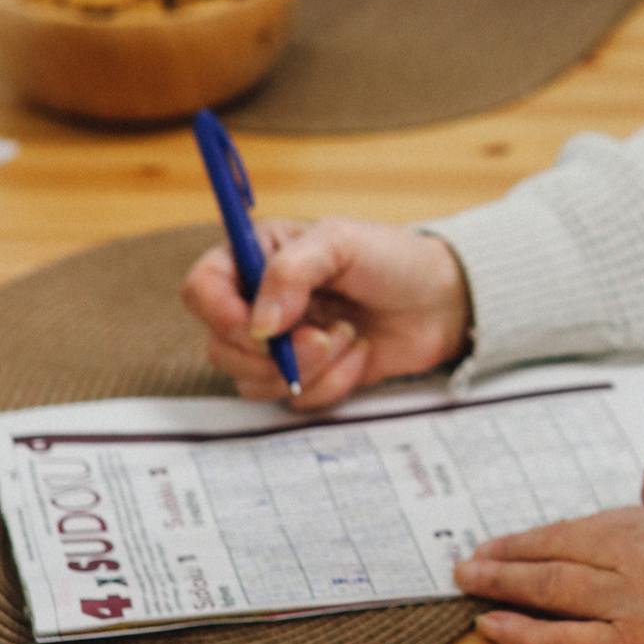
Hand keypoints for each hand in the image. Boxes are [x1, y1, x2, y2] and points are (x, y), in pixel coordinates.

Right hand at [180, 215, 473, 409]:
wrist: (442, 301)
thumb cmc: (393, 259)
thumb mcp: (341, 243)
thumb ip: (291, 272)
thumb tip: (260, 324)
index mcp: (257, 257)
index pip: (201, 288)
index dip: (219, 314)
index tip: (260, 328)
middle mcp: (260, 303)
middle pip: (221, 346)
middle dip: (275, 352)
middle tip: (323, 335)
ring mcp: (282, 345)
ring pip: (253, 381)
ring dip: (308, 368)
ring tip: (349, 337)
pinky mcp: (307, 377)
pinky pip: (294, 401)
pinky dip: (331, 383)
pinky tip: (360, 354)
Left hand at [456, 455, 643, 643]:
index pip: (593, 523)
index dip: (546, 534)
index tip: (516, 540)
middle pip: (562, 548)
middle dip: (509, 553)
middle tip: (469, 558)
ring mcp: (642, 603)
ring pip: (554, 586)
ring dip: (503, 583)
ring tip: (468, 582)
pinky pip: (565, 640)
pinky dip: (522, 633)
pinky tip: (491, 626)